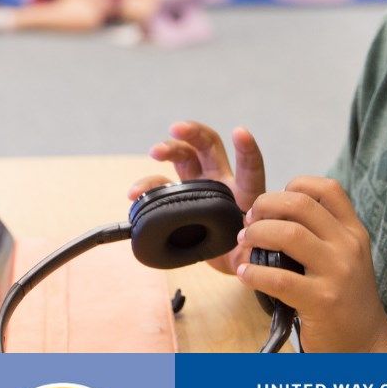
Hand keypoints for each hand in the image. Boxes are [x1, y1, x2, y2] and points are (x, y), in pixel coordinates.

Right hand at [128, 120, 264, 274]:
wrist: (231, 259)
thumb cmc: (246, 250)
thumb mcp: (252, 253)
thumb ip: (250, 250)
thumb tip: (245, 243)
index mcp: (246, 192)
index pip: (250, 167)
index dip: (247, 150)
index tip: (240, 132)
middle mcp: (222, 181)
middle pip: (209, 146)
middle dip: (194, 133)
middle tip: (176, 128)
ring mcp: (200, 184)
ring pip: (184, 156)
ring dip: (170, 148)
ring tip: (155, 152)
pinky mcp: (181, 196)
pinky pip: (162, 185)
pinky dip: (147, 186)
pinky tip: (134, 193)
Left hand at [235, 176, 386, 352]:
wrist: (369, 346)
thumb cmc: (347, 301)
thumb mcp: (345, 259)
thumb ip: (320, 236)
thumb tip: (272, 217)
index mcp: (353, 232)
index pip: (328, 188)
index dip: (296, 184)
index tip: (274, 201)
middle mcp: (348, 246)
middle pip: (301, 204)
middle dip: (265, 205)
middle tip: (249, 221)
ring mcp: (337, 273)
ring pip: (289, 233)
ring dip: (257, 233)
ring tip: (244, 243)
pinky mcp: (322, 301)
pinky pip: (279, 279)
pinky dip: (254, 273)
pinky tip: (245, 274)